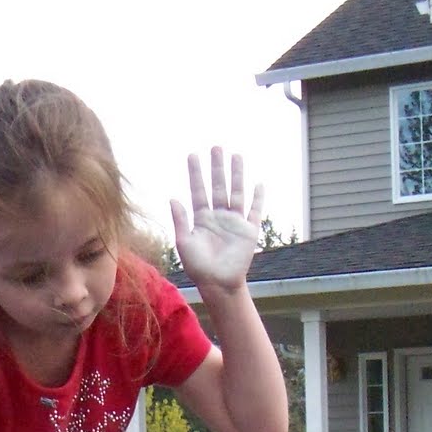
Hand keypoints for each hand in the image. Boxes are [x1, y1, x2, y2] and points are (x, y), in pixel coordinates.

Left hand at [169, 147, 264, 293]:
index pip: (198, 190)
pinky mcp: (248, 230)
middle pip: (219, 186)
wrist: (218, 283)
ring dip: (237, 175)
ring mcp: (234, 222)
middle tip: (216, 147)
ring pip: (236, 192)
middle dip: (217, 167)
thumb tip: (173, 198)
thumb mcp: (184, 243)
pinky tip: (258, 184)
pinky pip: (254, 211)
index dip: (196, 174)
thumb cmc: (198, 267)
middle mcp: (218, 217)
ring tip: (236, 156)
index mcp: (202, 218)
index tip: (193, 155)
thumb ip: (180, 220)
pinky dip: (257, 198)